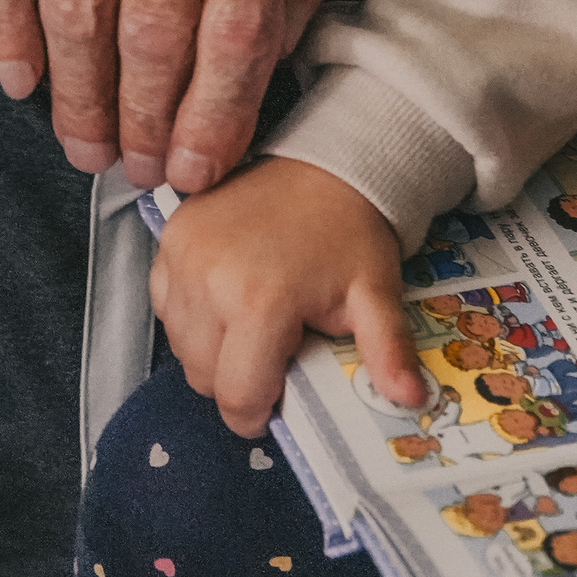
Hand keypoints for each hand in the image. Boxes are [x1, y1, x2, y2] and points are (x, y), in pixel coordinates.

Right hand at [0, 0, 357, 192]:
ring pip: (76, 5)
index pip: (240, 25)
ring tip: (86, 147)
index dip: (219, 114)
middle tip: (140, 173)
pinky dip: (4, 25)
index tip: (204, 167)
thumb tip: (294, 45)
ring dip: (78, 95)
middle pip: (155, 31)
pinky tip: (20, 78)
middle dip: (146, 123)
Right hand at [149, 159, 424, 434]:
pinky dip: (191, 317)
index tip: (275, 404)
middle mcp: (210, 281)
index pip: (237, 395)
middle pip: (203, 377)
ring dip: (211, 352)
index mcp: (262, 302)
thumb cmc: (351, 234)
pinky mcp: (170, 238)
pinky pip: (164, 305)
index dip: (256, 414)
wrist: (327, 163)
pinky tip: (227, 301)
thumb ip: (387, 353)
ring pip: (179, 346)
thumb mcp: (376, 295)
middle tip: (272, 359)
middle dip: (236, 384)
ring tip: (254, 326)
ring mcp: (183, 257)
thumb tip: (411, 401)